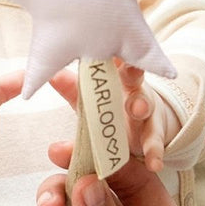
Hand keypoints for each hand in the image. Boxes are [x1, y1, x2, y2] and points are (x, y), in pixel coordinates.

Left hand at [49, 63, 178, 174]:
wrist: (140, 124)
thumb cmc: (109, 106)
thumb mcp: (88, 96)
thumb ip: (70, 88)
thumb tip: (48, 74)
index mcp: (116, 76)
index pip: (113, 59)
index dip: (112, 51)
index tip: (108, 42)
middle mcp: (133, 89)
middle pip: (134, 77)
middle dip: (132, 72)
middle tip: (129, 67)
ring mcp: (146, 112)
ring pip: (147, 106)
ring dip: (142, 105)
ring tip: (137, 109)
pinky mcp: (153, 135)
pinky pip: (156, 143)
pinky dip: (155, 152)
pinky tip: (154, 163)